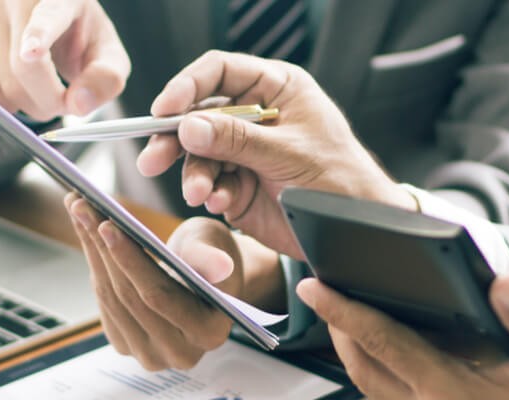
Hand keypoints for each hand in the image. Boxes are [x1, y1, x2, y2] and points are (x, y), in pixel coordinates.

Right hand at [0, 0, 129, 119]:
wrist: (50, 22)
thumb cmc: (81, 38)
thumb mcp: (106, 55)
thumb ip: (105, 78)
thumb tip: (79, 105)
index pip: (48, 16)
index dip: (39, 36)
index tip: (32, 53)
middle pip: (24, 68)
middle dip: (47, 102)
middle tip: (63, 104)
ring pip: (1, 84)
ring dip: (27, 106)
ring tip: (42, 91)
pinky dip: (3, 102)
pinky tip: (17, 86)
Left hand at [63, 193, 285, 369]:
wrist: (206, 277)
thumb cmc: (215, 255)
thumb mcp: (216, 244)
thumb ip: (211, 257)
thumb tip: (221, 266)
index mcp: (209, 332)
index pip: (160, 297)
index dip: (131, 261)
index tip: (106, 224)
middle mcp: (179, 353)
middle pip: (129, 298)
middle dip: (103, 248)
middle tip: (82, 206)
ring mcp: (150, 354)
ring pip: (110, 298)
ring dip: (91, 251)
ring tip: (79, 209)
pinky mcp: (126, 344)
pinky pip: (103, 302)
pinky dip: (94, 263)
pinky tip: (86, 232)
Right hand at [137, 51, 413, 258]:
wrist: (355, 230)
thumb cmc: (341, 179)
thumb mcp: (291, 153)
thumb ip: (239, 140)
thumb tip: (188, 126)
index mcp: (275, 88)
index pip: (220, 72)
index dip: (187, 86)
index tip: (165, 109)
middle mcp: (254, 115)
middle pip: (198, 114)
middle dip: (174, 138)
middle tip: (153, 160)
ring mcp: (244, 150)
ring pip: (200, 153)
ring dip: (194, 173)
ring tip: (199, 194)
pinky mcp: (238, 184)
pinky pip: (211, 183)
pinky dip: (210, 192)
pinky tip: (220, 202)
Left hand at [296, 270, 508, 399]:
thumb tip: (505, 280)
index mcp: (450, 389)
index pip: (384, 341)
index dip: (344, 310)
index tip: (313, 283)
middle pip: (363, 364)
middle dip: (337, 326)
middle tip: (322, 286)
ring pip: (372, 383)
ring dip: (352, 348)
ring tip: (345, 310)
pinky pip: (392, 397)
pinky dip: (377, 367)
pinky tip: (390, 344)